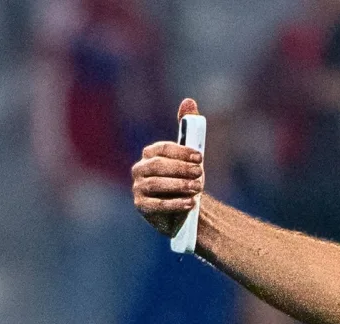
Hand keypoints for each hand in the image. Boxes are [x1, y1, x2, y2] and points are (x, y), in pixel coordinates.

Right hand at [131, 98, 204, 235]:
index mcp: (151, 154)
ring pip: (156, 184)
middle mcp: (140, 169)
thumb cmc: (188, 179)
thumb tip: (188, 101)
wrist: (187, 208)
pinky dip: (175, 203)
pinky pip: (157, 204)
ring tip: (198, 188)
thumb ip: (189, 128)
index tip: (200, 158)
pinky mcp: (142, 206)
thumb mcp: (191, 155)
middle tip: (201, 173)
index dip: (181, 152)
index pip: (162, 149)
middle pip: (158, 166)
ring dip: (179, 185)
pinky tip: (191, 203)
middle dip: (181, 169)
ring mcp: (139, 188)